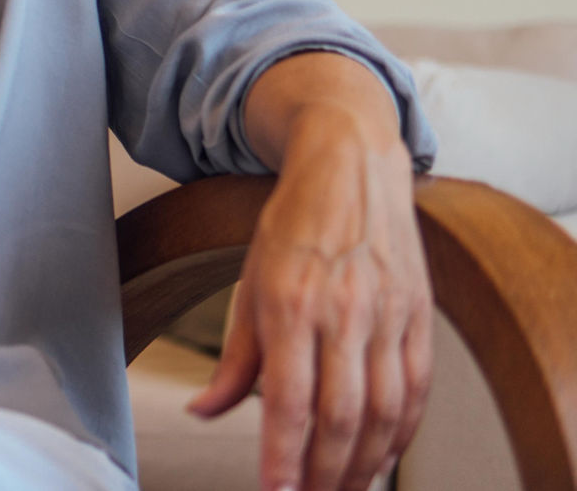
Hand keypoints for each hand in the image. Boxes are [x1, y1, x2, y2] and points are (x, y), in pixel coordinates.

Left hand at [188, 108, 430, 490]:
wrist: (350, 167)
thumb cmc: (292, 226)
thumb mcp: (249, 283)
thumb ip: (234, 358)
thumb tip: (206, 410)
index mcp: (290, 302)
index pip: (290, 400)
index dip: (284, 455)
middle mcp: (343, 312)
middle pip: (340, 417)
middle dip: (324, 474)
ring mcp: (388, 315)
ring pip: (384, 413)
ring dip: (364, 466)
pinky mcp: (420, 316)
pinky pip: (416, 391)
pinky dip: (400, 435)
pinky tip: (380, 457)